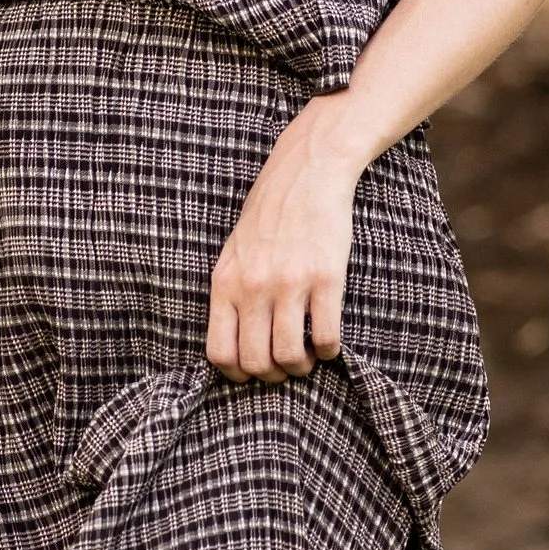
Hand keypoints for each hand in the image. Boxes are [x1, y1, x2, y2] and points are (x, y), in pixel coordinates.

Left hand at [207, 98, 361, 383]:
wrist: (307, 174)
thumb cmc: (269, 215)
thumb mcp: (234, 252)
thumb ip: (230, 293)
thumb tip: (234, 341)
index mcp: (225, 283)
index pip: (220, 352)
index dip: (237, 374)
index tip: (253, 371)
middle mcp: (254, 287)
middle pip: (256, 361)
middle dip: (273, 375)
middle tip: (285, 367)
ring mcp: (290, 284)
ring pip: (290, 355)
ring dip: (301, 366)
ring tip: (307, 356)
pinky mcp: (326, 279)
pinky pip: (325, 336)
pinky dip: (328, 351)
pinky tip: (328, 342)